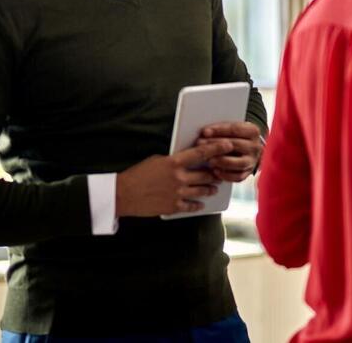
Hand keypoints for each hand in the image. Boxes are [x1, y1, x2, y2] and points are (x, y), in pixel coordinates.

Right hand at [115, 140, 231, 216]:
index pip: (201, 153)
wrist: (123, 194)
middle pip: (206, 174)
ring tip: (214, 187)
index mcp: (174, 162)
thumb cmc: (138, 174)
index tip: (228, 145)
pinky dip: (197, 204)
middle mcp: (178, 178)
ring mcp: (177, 193)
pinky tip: (201, 203)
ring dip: (210, 188)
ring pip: (202, 190)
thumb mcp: (157, 160)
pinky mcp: (173, 207)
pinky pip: (191, 205)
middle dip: (216, 173)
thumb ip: (175, 160)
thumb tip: (188, 159)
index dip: (217, 148)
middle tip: (222, 171)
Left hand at [197, 121, 263, 181]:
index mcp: (253, 132)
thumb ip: (221, 130)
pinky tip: (215, 171)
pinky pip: (238, 176)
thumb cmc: (235, 138)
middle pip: (236, 145)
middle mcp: (255, 146)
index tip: (205, 132)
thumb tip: (204, 133)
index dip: (219, 130)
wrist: (246, 150)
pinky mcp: (247, 173)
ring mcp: (252, 161)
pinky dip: (226, 175)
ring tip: (209, 160)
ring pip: (239, 163)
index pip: (236, 129)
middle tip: (201, 145)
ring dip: (222, 161)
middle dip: (216, 145)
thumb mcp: (231, 130)